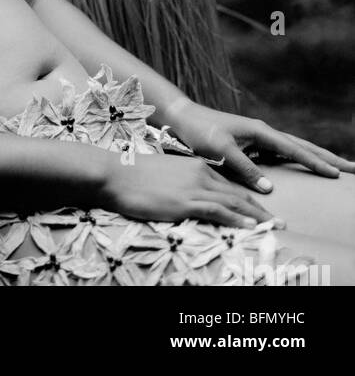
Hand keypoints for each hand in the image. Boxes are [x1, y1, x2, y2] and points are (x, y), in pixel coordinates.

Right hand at [97, 151, 274, 227]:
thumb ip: (182, 184)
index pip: (229, 185)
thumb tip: (188, 197)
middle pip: (238, 194)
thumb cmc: (134, 175)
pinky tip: (249, 228)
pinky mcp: (185, 201)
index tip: (263, 211)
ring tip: (273, 228)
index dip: (248, 200)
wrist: (115, 173)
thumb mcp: (164, 176)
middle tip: (280, 222)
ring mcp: (193, 187)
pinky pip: (218, 211)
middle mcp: (200, 174)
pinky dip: (236, 220)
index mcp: (196, 166)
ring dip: (257, 217)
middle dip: (261, 210)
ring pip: (234, 203)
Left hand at [161, 101, 354, 191]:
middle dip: (327, 157)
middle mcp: (264, 133)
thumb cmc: (201, 132)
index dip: (316, 163)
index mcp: (261, 131)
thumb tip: (269, 188)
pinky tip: (306, 165)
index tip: (337, 174)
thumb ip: (245, 168)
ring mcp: (260, 138)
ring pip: (295, 149)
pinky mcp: (254, 145)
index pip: (295, 149)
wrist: (184, 119)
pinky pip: (283, 153)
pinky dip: (299, 158)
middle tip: (353, 167)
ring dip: (316, 157)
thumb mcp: (222, 150)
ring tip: (337, 167)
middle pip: (303, 146)